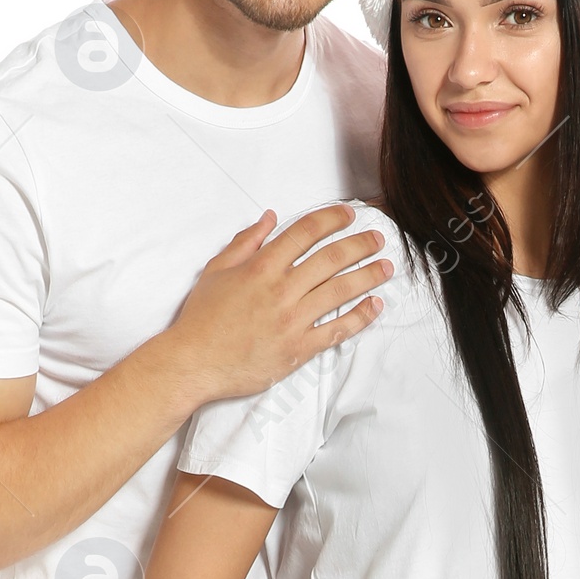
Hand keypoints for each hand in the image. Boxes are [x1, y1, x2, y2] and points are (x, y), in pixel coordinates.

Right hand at [168, 206, 390, 406]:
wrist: (193, 363)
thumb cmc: (202, 318)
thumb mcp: (216, 270)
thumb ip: (245, 242)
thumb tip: (269, 217)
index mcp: (261, 266)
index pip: (305, 232)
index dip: (332, 219)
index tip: (349, 215)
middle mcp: (282, 290)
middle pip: (331, 258)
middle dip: (360, 245)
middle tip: (378, 239)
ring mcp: (292, 320)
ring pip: (341, 291)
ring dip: (368, 276)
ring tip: (386, 267)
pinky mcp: (298, 349)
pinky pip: (337, 330)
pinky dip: (360, 317)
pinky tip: (375, 306)